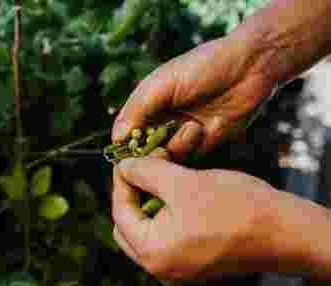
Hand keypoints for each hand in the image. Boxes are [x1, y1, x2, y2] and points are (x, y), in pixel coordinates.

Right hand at [112, 36, 274, 160]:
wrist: (249, 68)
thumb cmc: (202, 68)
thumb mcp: (162, 84)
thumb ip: (137, 109)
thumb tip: (117, 139)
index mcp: (148, 104)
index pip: (127, 132)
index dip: (127, 146)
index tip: (132, 152)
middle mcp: (162, 120)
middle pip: (144, 149)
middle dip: (151, 152)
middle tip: (162, 146)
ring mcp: (182, 132)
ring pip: (165, 156)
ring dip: (175, 146)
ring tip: (193, 126)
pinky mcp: (202, 142)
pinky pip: (187, 157)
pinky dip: (190, 147)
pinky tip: (202, 129)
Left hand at [112, 156, 330, 281]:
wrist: (283, 231)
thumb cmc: (235, 207)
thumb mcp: (182, 182)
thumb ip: (146, 172)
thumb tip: (124, 167)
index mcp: (153, 253)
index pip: (121, 213)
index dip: (122, 182)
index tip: (127, 161)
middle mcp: (162, 267)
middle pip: (130, 224)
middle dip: (135, 193)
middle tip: (146, 168)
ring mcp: (178, 266)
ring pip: (149, 228)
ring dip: (151, 200)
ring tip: (164, 175)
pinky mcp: (193, 260)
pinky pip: (168, 235)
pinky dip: (167, 212)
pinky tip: (177, 191)